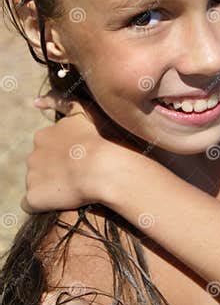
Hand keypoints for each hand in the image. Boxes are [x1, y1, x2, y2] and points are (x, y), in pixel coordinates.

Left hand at [21, 90, 149, 213]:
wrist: (101, 166)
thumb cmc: (97, 138)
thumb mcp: (81, 111)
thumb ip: (60, 101)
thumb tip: (36, 101)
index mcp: (42, 136)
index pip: (48, 147)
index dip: (64, 154)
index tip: (79, 158)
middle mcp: (33, 155)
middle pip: (41, 164)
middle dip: (54, 169)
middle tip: (78, 174)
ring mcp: (32, 177)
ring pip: (38, 183)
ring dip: (51, 186)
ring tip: (74, 188)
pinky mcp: (35, 197)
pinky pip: (32, 203)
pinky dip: (42, 203)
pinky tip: (59, 201)